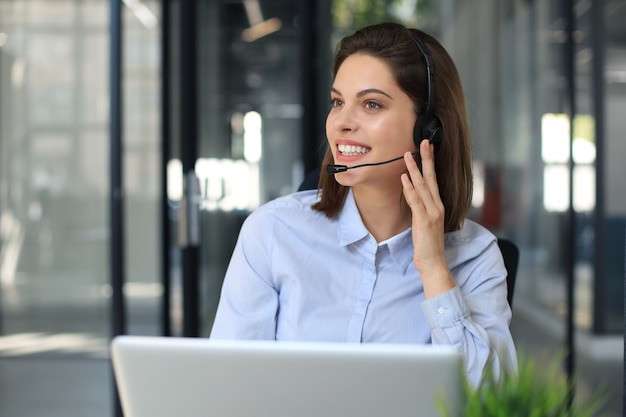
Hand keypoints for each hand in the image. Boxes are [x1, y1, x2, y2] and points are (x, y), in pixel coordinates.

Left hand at [401, 139, 453, 297]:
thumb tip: (412, 194)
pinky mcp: (424, 221)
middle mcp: (437, 206)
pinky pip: (416, 201)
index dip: (430, 163)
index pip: (434, 179)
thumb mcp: (424, 222)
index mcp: (438, 205)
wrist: (433, 262)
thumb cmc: (427, 243)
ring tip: (407, 155)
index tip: (427, 147)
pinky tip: (404, 177)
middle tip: (423, 141)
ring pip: (422, 186)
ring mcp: (432, 213)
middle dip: (427, 159)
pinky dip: (409, 188)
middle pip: (431, 178)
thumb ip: (421, 207)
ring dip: (414, 169)